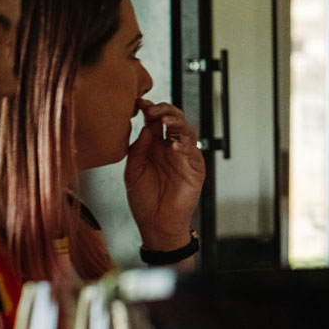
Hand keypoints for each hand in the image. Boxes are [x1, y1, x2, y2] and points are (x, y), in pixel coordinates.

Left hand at [124, 98, 205, 250]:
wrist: (156, 224)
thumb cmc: (144, 200)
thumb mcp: (133, 171)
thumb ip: (138, 148)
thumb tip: (146, 126)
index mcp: (155, 146)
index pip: (156, 120)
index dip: (150, 110)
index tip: (139, 103)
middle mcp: (171, 147)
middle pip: (173, 119)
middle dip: (164, 110)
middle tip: (151, 109)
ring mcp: (184, 155)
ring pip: (186, 129)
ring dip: (176, 122)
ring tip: (163, 120)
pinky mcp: (195, 167)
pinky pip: (193, 150)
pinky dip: (184, 144)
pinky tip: (173, 143)